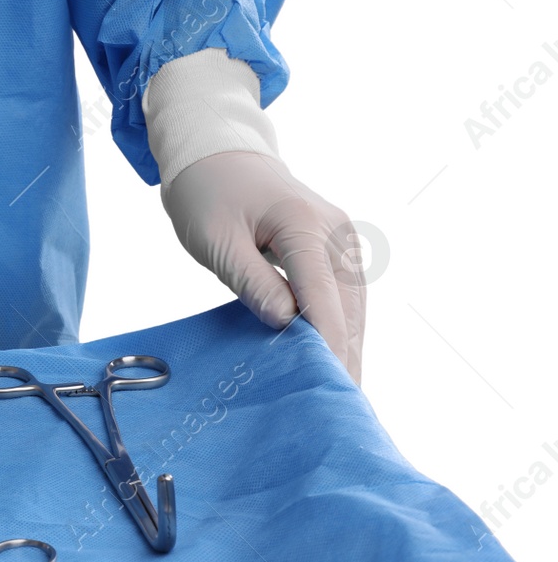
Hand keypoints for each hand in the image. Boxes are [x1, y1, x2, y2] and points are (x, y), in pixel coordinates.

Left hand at [161, 151, 365, 382]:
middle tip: (341, 406)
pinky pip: (343, 293)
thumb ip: (252, 281)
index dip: (329, 343)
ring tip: (344, 391)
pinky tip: (338, 357)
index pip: (323, 296)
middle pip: (348, 304)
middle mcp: (334, 230)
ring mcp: (338, 237)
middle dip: (347, 353)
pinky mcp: (333, 247)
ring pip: (353, 302)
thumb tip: (286, 324)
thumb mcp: (217, 241)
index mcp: (304, 224)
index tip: (330, 384)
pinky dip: (342, 326)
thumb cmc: (209, 195)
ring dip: (350, 344)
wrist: (218, 155)